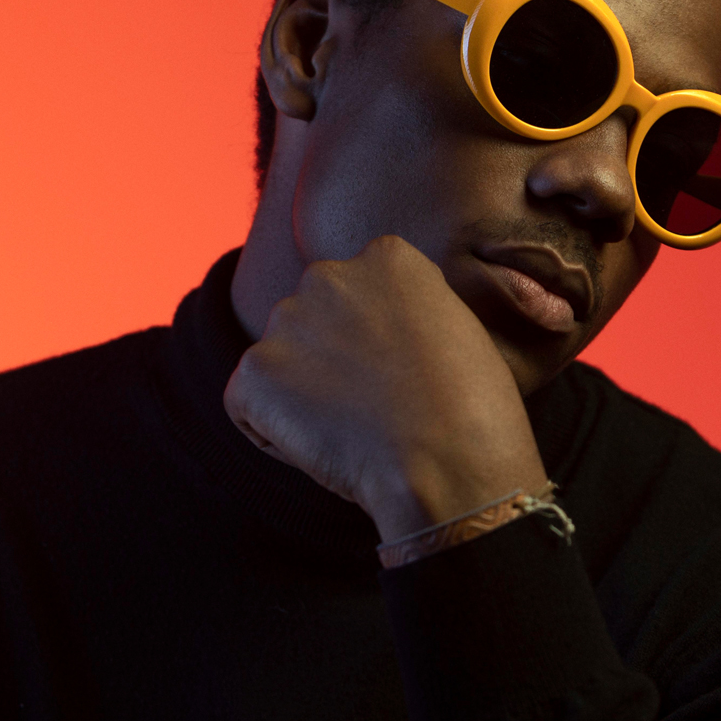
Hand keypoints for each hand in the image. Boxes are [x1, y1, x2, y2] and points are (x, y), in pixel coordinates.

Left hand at [223, 235, 547, 541]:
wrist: (449, 464)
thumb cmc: (473, 410)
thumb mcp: (458, 328)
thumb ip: (408, 310)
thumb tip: (381, 331)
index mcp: (386, 257)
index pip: (358, 290)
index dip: (374, 339)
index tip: (400, 373)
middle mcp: (329, 274)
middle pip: (313, 317)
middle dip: (329, 357)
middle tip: (371, 405)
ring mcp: (286, 321)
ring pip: (280, 360)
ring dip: (302, 392)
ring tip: (352, 429)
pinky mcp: (254, 371)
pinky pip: (247, 403)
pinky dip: (272, 431)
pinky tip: (322, 446)